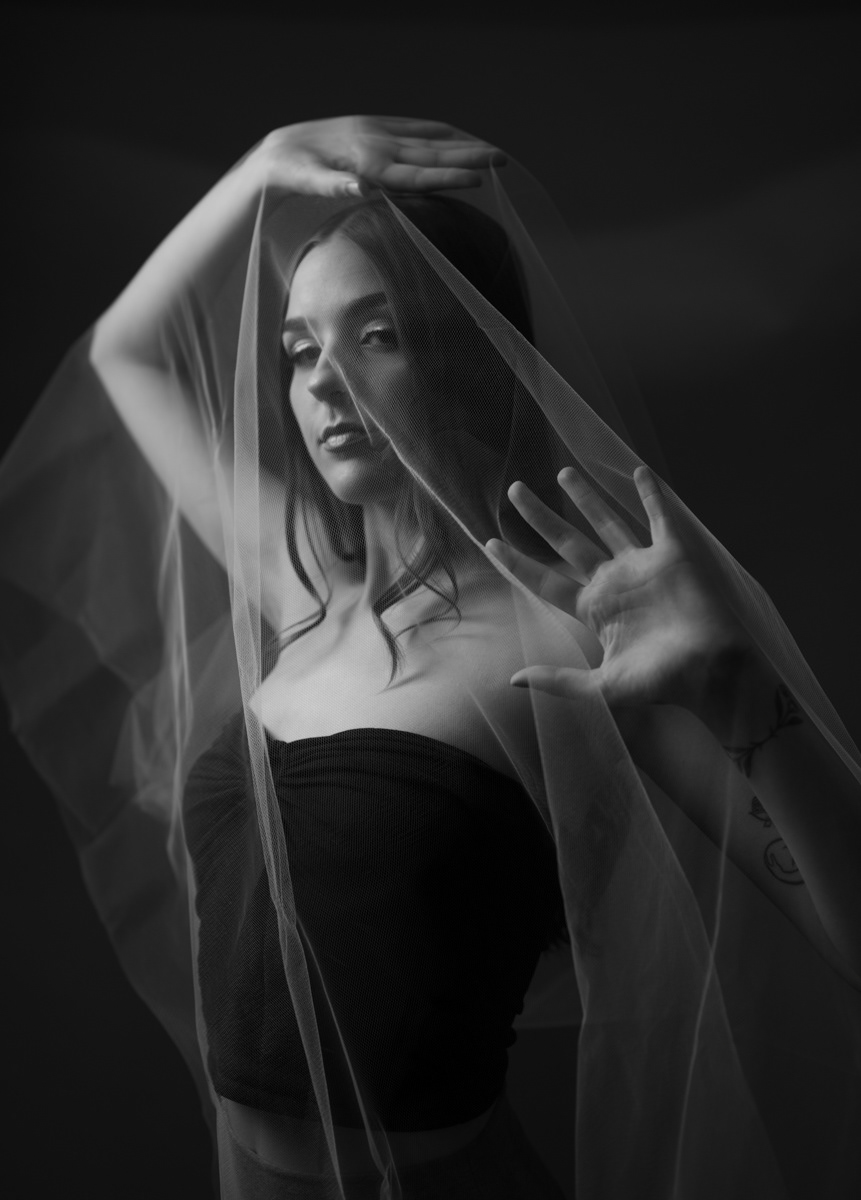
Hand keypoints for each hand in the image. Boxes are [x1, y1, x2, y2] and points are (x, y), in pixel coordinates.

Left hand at [256, 116, 504, 198]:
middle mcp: (379, 144)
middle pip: (433, 153)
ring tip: (492, 151)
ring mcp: (380, 134)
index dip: (448, 177)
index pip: (417, 173)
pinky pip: (416, 130)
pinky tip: (458, 137)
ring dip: (463, 146)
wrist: (280, 147)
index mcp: (368, 161)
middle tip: (503, 161)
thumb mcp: (307, 182)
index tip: (478, 179)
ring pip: (430, 140)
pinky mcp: (376, 129)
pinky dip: (441, 134)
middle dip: (470, 157)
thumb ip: (333, 185)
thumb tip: (359, 188)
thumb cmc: (294, 171)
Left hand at [486, 465, 752, 711]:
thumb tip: (511, 681)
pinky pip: (659, 516)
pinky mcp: (673, 554)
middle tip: (514, 490)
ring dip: (586, 497)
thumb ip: (558, 681)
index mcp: (593, 609)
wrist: (712, 672)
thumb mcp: (602, 688)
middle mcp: (613, 582)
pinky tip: (637, 471)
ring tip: (563, 473)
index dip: (518, 562)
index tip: (490, 542)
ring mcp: (642, 565)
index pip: (545, 580)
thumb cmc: (661, 683)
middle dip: (540, 518)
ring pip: (606, 522)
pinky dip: (650, 494)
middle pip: (567, 542)